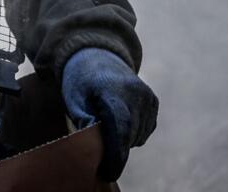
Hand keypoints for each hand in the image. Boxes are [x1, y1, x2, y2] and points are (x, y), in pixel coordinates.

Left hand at [61, 47, 158, 181]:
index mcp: (114, 92)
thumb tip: (95, 145)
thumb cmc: (80, 81)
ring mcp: (147, 97)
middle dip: (115, 151)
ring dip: (124, 140)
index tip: (107, 173)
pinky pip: (146, 129)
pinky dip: (133, 132)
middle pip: (130, 136)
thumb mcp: (74, 100)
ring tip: (106, 125)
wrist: (95, 56)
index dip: (115, 156)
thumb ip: (85, 122)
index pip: (120, 130)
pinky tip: (119, 119)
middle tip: (98, 153)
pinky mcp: (153, 101)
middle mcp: (136, 94)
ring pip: (138, 136)